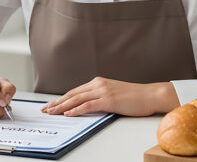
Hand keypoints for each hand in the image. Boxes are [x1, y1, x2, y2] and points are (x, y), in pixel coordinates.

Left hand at [40, 77, 179, 116]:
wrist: (150, 95)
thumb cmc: (135, 97)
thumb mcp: (114, 93)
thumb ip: (100, 96)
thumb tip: (87, 106)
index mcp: (98, 82)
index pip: (75, 91)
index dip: (62, 98)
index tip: (52, 105)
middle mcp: (98, 84)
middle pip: (72, 94)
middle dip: (57, 102)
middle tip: (46, 109)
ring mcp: (103, 91)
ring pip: (77, 99)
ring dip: (62, 106)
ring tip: (52, 112)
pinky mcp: (109, 100)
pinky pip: (88, 105)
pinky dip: (76, 109)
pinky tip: (68, 114)